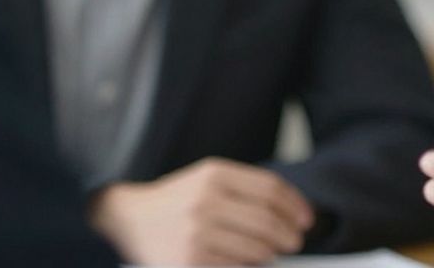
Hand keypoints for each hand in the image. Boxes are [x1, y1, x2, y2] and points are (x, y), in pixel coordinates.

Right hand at [91, 157, 313, 265]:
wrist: (127, 219)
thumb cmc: (178, 200)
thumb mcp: (209, 179)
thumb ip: (248, 189)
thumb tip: (294, 213)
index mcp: (215, 175)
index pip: (270, 189)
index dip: (295, 206)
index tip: (306, 219)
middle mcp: (205, 201)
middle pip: (267, 222)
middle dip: (289, 235)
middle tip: (294, 241)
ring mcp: (196, 233)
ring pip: (256, 249)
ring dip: (270, 255)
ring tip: (269, 253)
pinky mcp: (188, 261)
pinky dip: (248, 267)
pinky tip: (246, 263)